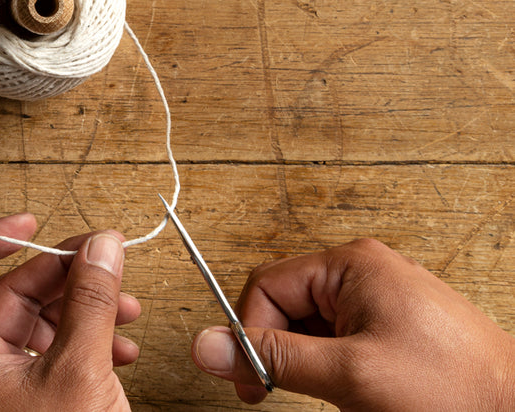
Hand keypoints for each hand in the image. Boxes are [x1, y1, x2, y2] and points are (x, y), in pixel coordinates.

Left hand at [0, 213, 139, 411]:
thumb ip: (89, 301)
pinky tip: (125, 346)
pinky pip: (57, 354)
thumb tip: (100, 247)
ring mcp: (4, 389)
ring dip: (86, 308)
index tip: (30, 223)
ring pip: (40, 325)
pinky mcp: (35, 403)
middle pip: (10, 296)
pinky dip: (92, 341)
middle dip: (62, 276)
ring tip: (126, 308)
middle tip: (102, 259)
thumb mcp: (79, 371)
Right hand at [190, 238, 514, 409]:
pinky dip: (334, 370)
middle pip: (285, 306)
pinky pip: (340, 341)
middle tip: (282, 393)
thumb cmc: (453, 390)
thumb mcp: (349, 374)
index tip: (250, 381)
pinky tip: (356, 394)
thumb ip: (273, 358)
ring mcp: (381, 300)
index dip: (249, 334)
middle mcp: (365, 272)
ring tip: (338, 394)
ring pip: (311, 328)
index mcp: (352, 264)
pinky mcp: (394, 328)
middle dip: (280, 352)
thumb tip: (207, 345)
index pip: (266, 286)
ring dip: (309, 365)